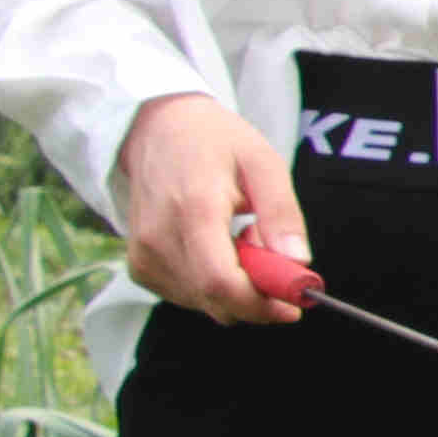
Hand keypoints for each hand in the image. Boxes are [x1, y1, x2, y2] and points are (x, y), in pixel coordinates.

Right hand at [120, 93, 311, 323]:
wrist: (158, 130)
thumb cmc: (215, 142)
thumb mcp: (263, 163)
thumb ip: (282, 214)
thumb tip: (298, 262)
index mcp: (193, 210)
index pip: (220, 282)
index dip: (260, 304)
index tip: (293, 306)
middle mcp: (159, 239)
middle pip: (214, 299)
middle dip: (257, 296)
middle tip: (275, 259)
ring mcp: (143, 256)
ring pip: (204, 302)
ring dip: (236, 287)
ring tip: (241, 238)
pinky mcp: (139, 267)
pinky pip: (187, 295)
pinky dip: (213, 285)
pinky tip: (218, 248)